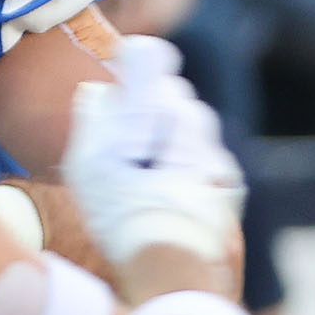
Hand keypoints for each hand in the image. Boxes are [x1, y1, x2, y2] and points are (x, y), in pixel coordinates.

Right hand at [63, 37, 244, 271]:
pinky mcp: (228, 179)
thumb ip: (93, 116)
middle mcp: (192, 122)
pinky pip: (206, 157)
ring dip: (172, 138)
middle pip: (173, 93)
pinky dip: (188, 165)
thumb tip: (100, 91)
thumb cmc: (120, 210)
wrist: (171, 259)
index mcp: (155, 107)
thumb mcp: (86, 162)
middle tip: (128, 143)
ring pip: (192, 125)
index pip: (151, 55)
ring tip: (147, 172)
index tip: (122, 79)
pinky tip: (168, 190)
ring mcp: (213, 151)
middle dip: (152, 108)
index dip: (135, 61)